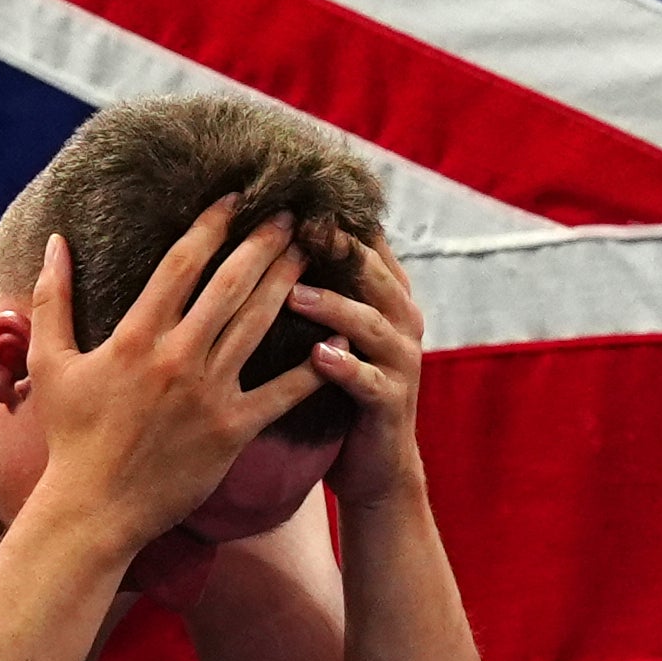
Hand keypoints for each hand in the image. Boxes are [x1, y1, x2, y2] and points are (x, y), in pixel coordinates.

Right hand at [26, 204, 329, 547]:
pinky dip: (310, 366)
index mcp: (135, 336)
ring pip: (258, 325)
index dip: (212, 225)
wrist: (93, 509)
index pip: (181, 264)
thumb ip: (53, 297)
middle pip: (231, 285)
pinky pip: (281, 394)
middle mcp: (177, 357)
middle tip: (292, 214)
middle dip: (264, 243)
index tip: (235, 199)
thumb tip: (56, 242)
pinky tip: (335, 337)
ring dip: (287, 283)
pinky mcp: (232, 431)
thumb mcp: (49, 362)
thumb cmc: (70, 437)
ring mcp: (208, 394)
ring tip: (311, 253)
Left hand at [285, 238, 427, 509]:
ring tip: (294, 294)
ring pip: (370, 322)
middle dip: (336, 248)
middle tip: (293, 228)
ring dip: (333, 305)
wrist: (373, 464)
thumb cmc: (338, 387)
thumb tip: (260, 232)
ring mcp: (401, 361)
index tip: (286, 195)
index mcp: (384, 294)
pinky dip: (344, 365)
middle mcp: (400, 319)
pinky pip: (369, 379)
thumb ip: (315, 283)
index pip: (364, 241)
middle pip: (372, 271)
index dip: (331, 217)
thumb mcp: (331, 327)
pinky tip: (318, 356)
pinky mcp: (392, 402)